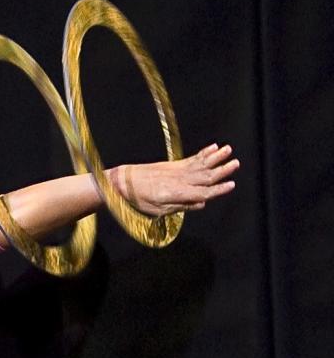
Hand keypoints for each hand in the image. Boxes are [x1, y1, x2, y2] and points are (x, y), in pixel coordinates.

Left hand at [115, 143, 238, 215]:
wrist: (121, 182)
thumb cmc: (138, 199)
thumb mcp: (158, 210)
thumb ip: (181, 206)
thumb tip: (201, 203)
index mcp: (177, 193)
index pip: (203, 192)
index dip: (218, 190)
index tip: (232, 185)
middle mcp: (179, 180)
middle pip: (205, 175)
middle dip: (222, 170)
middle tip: (236, 163)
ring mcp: (176, 170)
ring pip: (201, 164)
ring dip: (216, 157)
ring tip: (229, 149)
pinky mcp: (172, 165)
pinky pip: (192, 158)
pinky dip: (203, 153)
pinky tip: (213, 147)